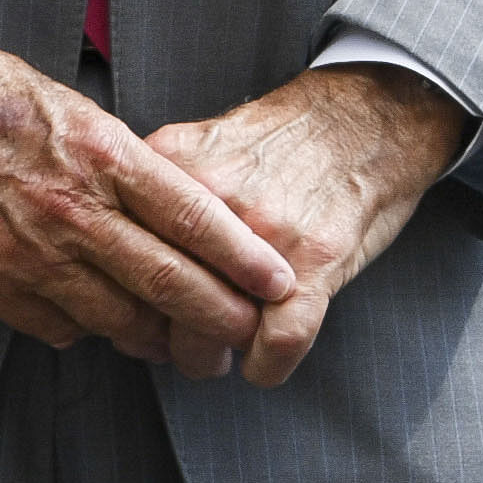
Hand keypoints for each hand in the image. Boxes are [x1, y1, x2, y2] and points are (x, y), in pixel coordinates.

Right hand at [0, 28, 294, 370]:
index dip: (244, 260)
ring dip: (158, 336)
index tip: (278, 283)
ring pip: (116, 318)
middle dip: (218, 316)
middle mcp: (69, 210)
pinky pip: (57, 327)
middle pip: (167, 281)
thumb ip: (126, 170)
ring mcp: (24, 254)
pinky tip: (107, 325)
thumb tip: (177, 221)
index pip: (195, 219)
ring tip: (186, 344)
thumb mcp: (78, 111)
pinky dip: (90, 330)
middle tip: (247, 335)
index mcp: (102, 155)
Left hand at [149, 66, 474, 386]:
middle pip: (155, 303)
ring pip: (208, 332)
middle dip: (160, 341)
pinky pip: (277, 342)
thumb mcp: (201, 144)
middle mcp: (210, 202)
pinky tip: (266, 365)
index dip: (120, 300)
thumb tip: (114, 254)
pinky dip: (267, 367)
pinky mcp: (316, 262)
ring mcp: (264, 235)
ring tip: (221, 357)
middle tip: (175, 347)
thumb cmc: (285, 137)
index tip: (134, 318)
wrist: (367, 115)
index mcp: (171, 169)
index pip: (120, 259)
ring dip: (208, 360)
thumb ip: (156, 193)